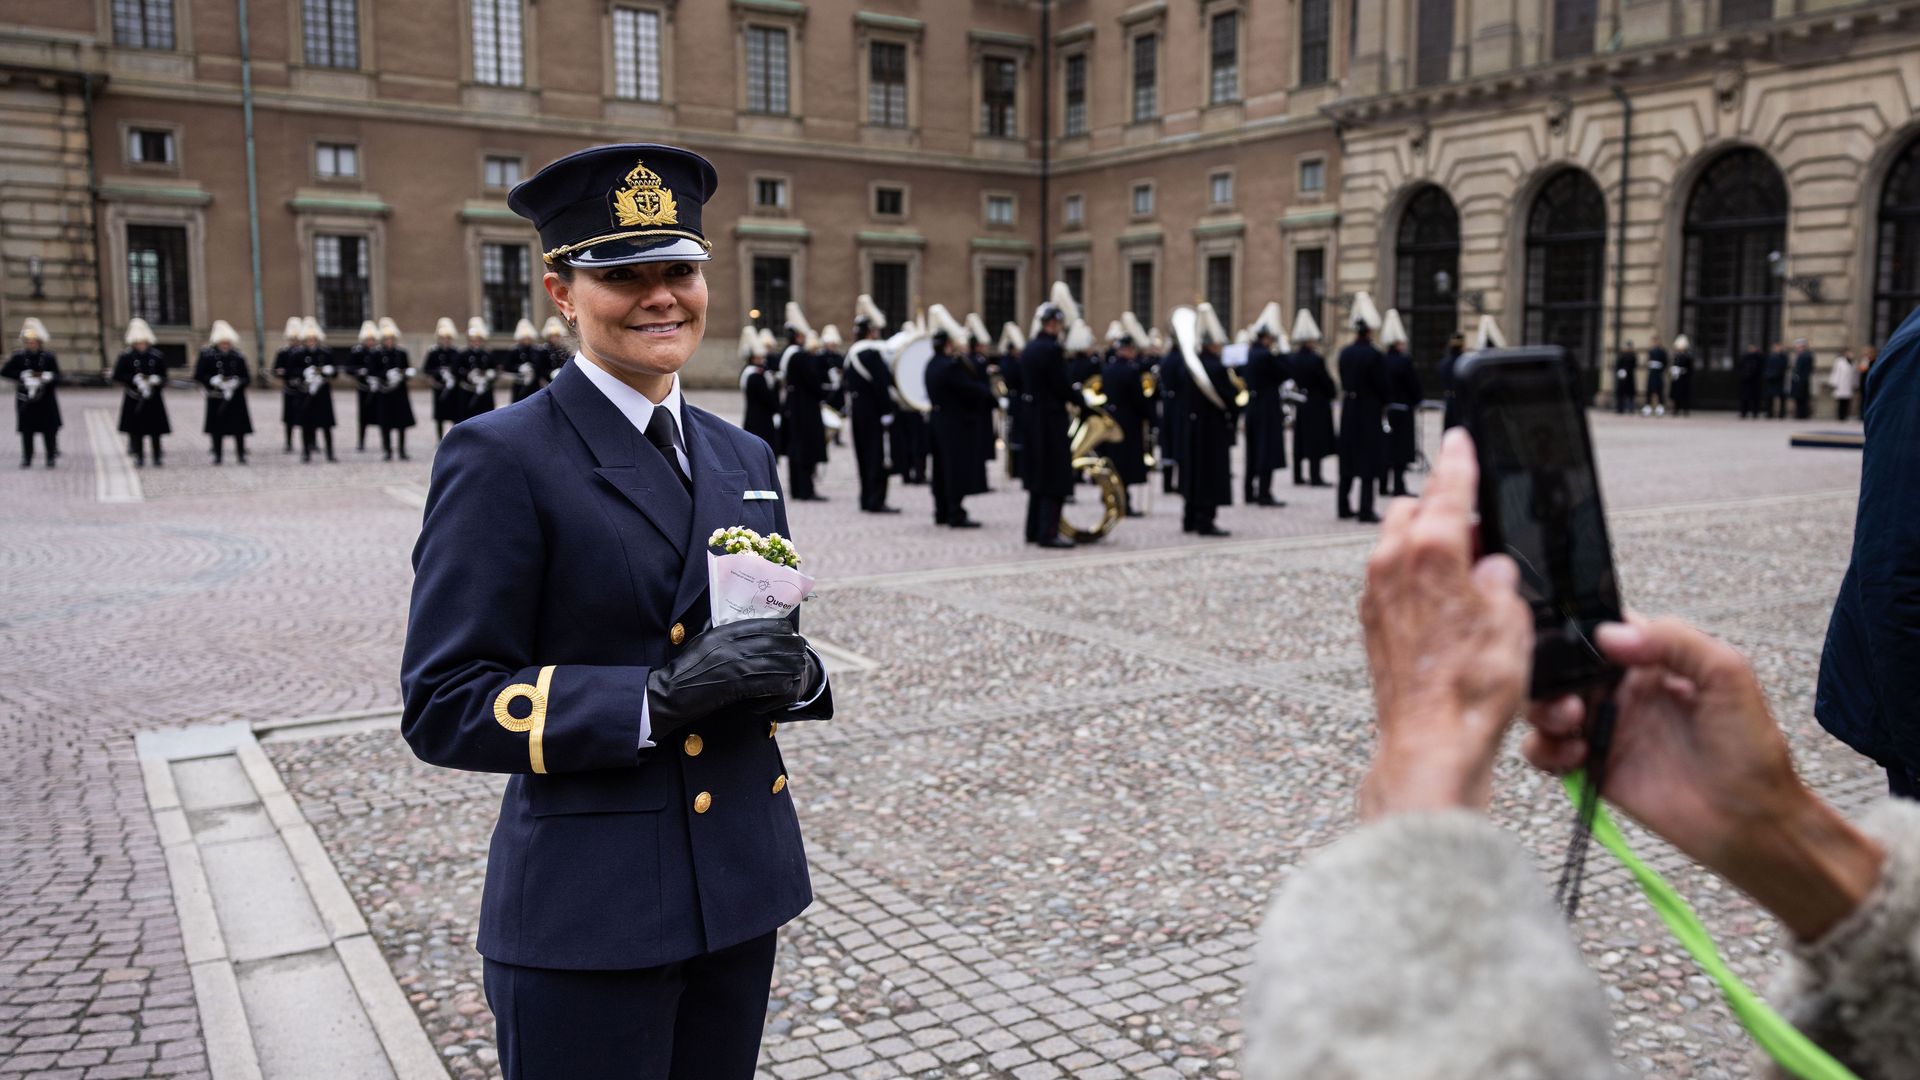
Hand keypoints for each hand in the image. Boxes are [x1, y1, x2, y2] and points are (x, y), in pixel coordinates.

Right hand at [645, 620, 809, 736]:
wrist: (670, 693)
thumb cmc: (685, 667)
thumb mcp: (700, 640)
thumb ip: (717, 629)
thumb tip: (731, 617)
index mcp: (723, 632)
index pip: (761, 624)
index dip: (781, 628)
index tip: (790, 631)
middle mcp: (731, 645)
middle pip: (773, 641)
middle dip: (791, 646)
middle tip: (801, 650)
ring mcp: (734, 665)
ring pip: (773, 662)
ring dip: (789, 665)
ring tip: (799, 666)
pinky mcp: (735, 685)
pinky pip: (766, 682)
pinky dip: (779, 683)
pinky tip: (787, 683)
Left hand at [1358, 429, 1532, 818]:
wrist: (1429, 742)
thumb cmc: (1471, 691)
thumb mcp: (1512, 623)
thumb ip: (1501, 582)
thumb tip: (1492, 571)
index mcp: (1431, 551)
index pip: (1447, 487)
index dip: (1459, 459)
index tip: (1460, 439)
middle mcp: (1393, 565)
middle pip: (1412, 509)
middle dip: (1440, 505)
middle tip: (1475, 516)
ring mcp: (1375, 594)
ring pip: (1396, 543)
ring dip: (1424, 542)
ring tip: (1464, 564)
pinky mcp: (1370, 623)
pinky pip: (1390, 579)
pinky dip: (1412, 576)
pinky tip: (1442, 600)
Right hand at [1523, 618, 1883, 939]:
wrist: (1750, 822)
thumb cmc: (1750, 749)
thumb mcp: (1728, 675)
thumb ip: (1675, 641)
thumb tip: (1609, 635)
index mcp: (1653, 662)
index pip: (1601, 630)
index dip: (1577, 630)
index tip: (1569, 641)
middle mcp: (1622, 692)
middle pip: (1561, 668)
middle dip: (1549, 673)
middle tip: (1570, 695)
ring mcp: (1604, 730)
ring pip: (1546, 706)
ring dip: (1543, 710)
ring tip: (1571, 723)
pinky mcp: (1591, 768)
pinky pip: (1545, 752)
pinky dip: (1544, 750)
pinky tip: (1576, 756)